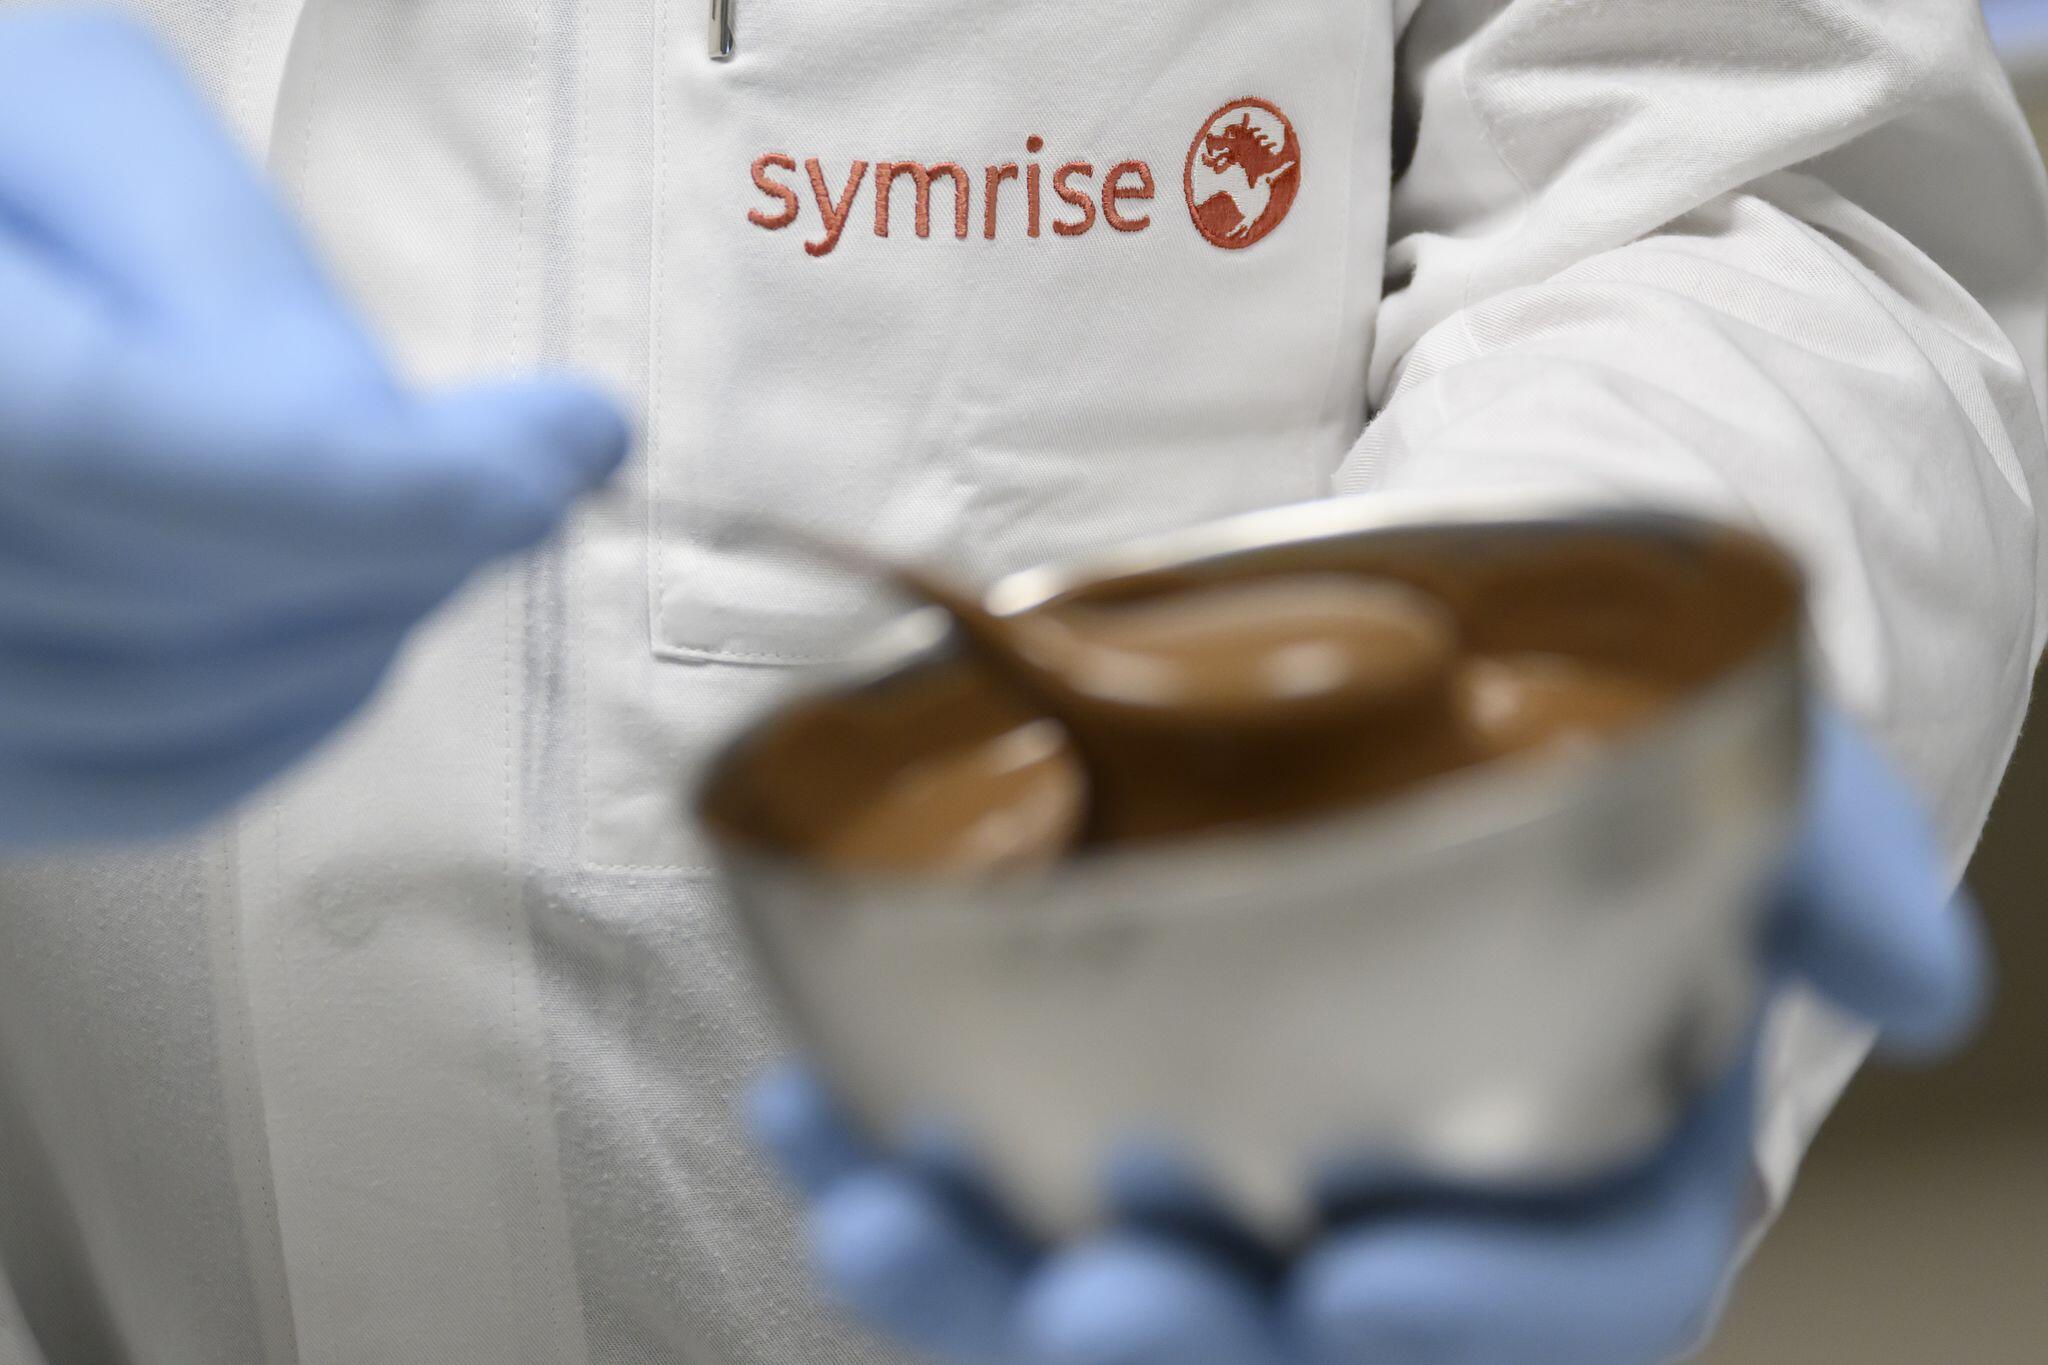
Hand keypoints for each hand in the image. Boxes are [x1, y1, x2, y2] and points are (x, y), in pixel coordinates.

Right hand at [0, 11, 627, 847]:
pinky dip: (295, 710)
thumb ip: (225, 271)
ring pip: (193, 721)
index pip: (140, 457)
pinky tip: (364, 612)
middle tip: (541, 454)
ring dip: (372, 621)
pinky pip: (148, 786)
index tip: (579, 437)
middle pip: (194, 605)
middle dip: (414, 538)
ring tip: (451, 514)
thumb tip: (396, 438)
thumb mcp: (66, 117)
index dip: (395, 479)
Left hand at [749, 709, 1986, 1363]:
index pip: (1580, 1297)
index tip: (1369, 1276)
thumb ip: (1821, 853)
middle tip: (1091, 1302)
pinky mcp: (1098, 1122)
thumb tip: (1918, 984)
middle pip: (1311, 1350)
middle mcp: (1408, 1206)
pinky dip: (890, 1166)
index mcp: (1592, 1159)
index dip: (1488, 1317)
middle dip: (1196, 1349)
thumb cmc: (1571, 732)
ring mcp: (1240, 1179)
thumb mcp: (1725, 754)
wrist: (1426, 674)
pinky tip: (808, 1108)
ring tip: (872, 1210)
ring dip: (983, 1290)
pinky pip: (990, 1200)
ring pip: (1125, 1303)